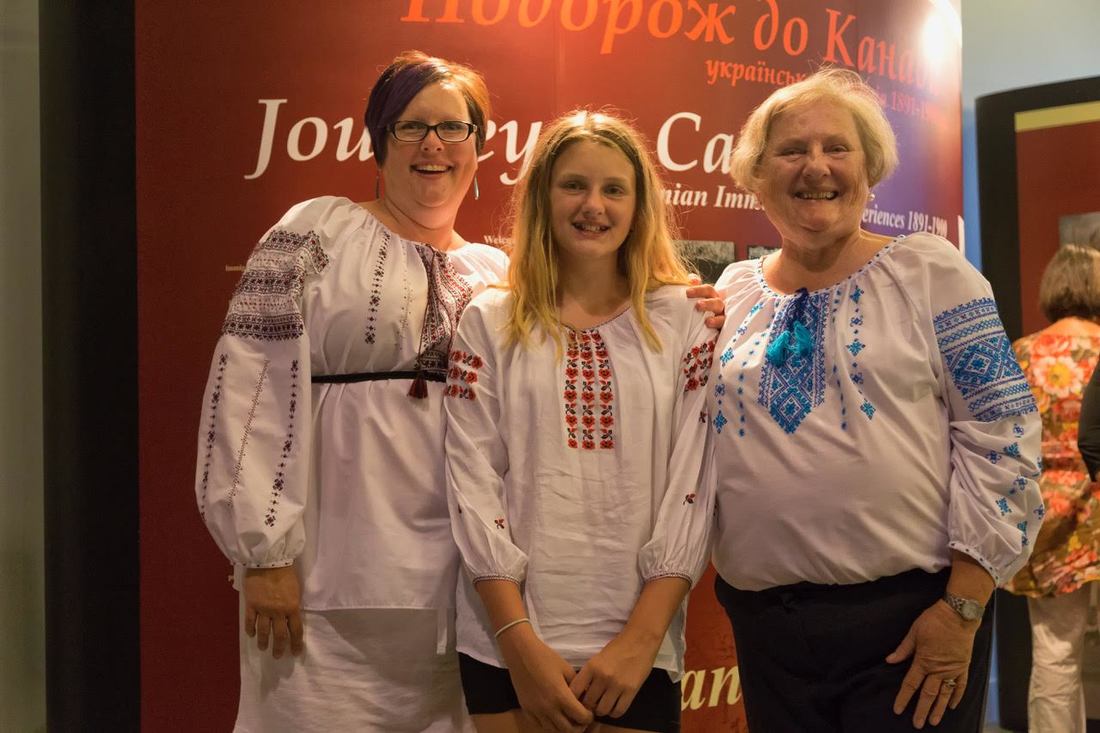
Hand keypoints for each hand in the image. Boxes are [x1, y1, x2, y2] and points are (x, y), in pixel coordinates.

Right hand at [243, 565, 303, 658]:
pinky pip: (250, 621)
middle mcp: (278, 611)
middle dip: (278, 648)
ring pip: (263, 631)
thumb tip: (292, 617)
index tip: (295, 653)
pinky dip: (250, 630)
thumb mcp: (295, 590)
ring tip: (263, 648)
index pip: (296, 630)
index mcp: (292, 607)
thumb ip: (293, 604)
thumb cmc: (285, 573)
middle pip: (279, 635)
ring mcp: (264, 609)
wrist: (268, 561)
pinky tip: (250, 635)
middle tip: (277, 656)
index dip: (296, 643)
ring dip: (263, 642)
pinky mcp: (251, 605)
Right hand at [497, 626, 592, 732]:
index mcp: (561, 697)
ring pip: (553, 730)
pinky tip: (553, 715)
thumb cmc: (546, 658)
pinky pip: (540, 725)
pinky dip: (549, 724)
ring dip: (563, 727)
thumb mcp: (567, 669)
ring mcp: (535, 711)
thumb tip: (586, 698)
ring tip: (567, 718)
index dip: (589, 717)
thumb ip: (578, 687)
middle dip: (578, 727)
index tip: (589, 712)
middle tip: (581, 719)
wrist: (521, 654)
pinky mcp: (526, 710)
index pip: (581, 717)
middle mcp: (548, 708)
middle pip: (568, 730)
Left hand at [570, 629, 661, 718]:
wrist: (640, 640)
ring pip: (602, 710)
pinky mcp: (631, 691)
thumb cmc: (617, 648)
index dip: (574, 699)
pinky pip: (618, 711)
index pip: (575, 691)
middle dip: (588, 706)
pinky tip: (615, 706)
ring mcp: (617, 685)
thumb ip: (588, 675)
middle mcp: (602, 677)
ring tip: (604, 705)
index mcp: (591, 667)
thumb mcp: (597, 658)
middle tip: (592, 704)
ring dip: (602, 710)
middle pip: (588, 703)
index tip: (578, 700)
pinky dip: (614, 712)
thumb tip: (580, 694)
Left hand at [685, 279, 724, 329]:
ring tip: (707, 321)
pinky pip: (724, 328)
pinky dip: (718, 327)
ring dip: (715, 317)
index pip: (708, 290)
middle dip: (708, 302)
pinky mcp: (724, 330)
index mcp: (712, 298)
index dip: (699, 289)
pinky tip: (711, 328)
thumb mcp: (695, 302)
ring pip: (722, 315)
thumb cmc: (698, 315)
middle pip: (716, 301)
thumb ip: (692, 291)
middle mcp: (719, 306)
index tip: (687, 291)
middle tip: (697, 305)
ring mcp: (723, 318)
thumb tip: (690, 278)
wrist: (704, 334)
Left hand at [887, 600, 976, 728]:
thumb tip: (889, 660)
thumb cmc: (934, 621)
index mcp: (924, 661)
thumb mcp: (914, 632)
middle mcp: (938, 670)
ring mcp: (953, 670)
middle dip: (921, 710)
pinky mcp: (963, 667)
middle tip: (917, 724)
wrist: (958, 615)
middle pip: (928, 694)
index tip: (898, 709)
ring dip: (939, 709)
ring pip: (945, 694)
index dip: (903, 698)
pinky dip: (957, 696)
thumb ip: (903, 649)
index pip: (911, 684)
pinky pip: (960, 686)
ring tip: (934, 721)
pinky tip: (952, 706)